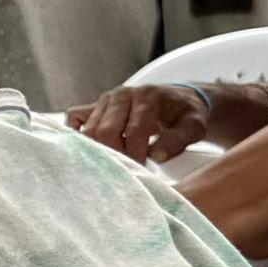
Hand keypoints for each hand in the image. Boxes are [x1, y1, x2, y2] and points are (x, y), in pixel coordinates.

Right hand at [66, 82, 213, 161]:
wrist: (179, 101)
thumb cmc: (186, 116)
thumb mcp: (194, 127)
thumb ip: (178, 141)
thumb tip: (155, 156)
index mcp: (147, 97)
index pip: (134, 132)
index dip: (136, 156)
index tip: (142, 172)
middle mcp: (122, 95)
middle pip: (105, 131)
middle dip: (115, 156)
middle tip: (127, 170)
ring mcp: (105, 100)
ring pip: (89, 130)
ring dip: (98, 152)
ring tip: (114, 164)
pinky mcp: (94, 106)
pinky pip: (73, 117)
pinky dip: (76, 134)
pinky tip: (90, 150)